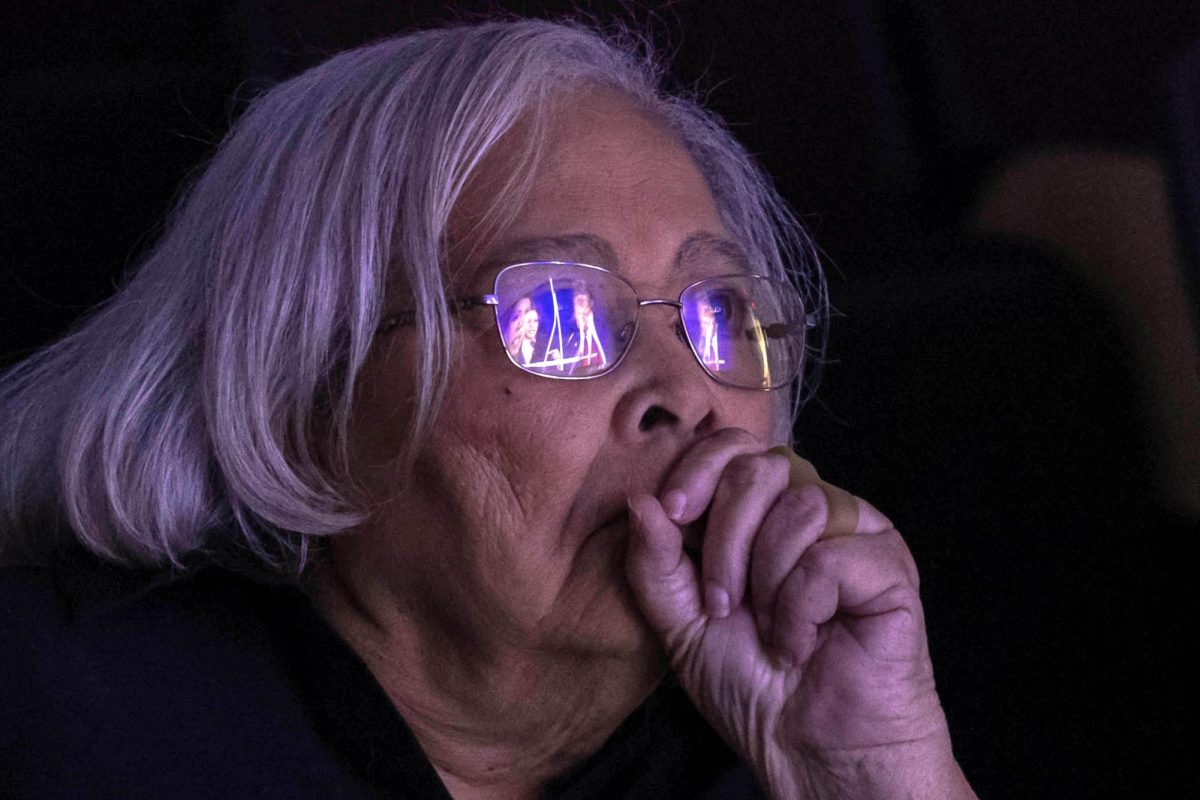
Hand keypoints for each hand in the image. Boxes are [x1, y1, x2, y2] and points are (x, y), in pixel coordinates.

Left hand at [624, 429, 975, 799]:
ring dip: (765, 577)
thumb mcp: (679, 622)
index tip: (672, 512)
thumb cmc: (751, 684)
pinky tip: (802, 643)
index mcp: (763, 511)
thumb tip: (638, 499)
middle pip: (760, 465)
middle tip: (720, 603)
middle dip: (724, 536)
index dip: (697, 469)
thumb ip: (654, 562)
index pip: (733, 447)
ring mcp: (855, 532)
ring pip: (799, 504)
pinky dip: (802, 606)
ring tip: (768, 628)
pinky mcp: (889, 564)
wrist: (808, 748)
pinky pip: (832, 555)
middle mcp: (811, 508)